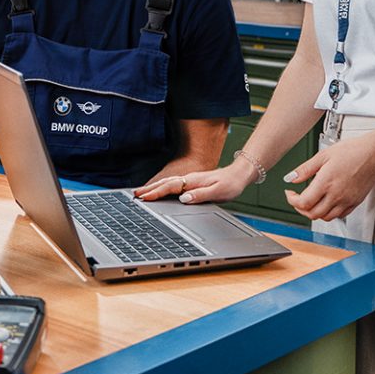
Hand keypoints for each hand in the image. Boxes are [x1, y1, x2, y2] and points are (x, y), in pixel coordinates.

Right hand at [135, 160, 251, 204]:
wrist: (239, 175)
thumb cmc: (230, 184)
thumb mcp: (218, 192)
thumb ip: (200, 195)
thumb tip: (184, 198)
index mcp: (193, 181)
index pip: (171, 187)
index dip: (157, 192)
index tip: (145, 197)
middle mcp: (189, 179)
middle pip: (165, 183)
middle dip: (149, 189)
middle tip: (135, 194)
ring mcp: (190, 180)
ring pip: (167, 183)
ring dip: (153, 188)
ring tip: (141, 193)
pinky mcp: (192, 183)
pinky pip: (173, 185)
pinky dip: (162, 188)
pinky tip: (158, 191)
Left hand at [282, 133, 374, 222]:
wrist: (373, 153)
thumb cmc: (352, 151)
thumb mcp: (323, 155)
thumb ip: (305, 169)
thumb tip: (291, 178)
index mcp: (326, 182)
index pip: (303, 203)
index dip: (292, 200)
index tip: (290, 194)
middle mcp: (336, 195)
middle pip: (312, 214)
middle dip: (300, 208)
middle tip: (297, 199)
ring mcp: (346, 201)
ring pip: (325, 218)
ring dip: (314, 213)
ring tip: (311, 202)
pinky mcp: (355, 203)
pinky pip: (339, 216)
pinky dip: (329, 214)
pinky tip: (326, 204)